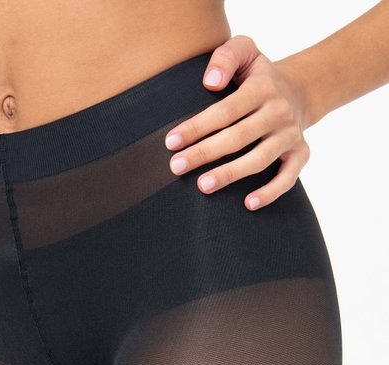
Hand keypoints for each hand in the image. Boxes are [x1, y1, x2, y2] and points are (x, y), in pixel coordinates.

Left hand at [164, 35, 311, 210]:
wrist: (302, 89)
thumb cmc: (259, 76)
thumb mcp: (245, 51)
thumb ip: (226, 57)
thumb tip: (209, 82)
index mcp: (262, 89)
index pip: (225, 111)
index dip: (197, 127)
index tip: (171, 143)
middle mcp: (278, 113)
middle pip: (238, 137)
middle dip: (204, 153)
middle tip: (176, 167)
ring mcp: (290, 135)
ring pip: (259, 160)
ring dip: (230, 174)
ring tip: (203, 186)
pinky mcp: (301, 154)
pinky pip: (288, 178)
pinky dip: (270, 192)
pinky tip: (248, 204)